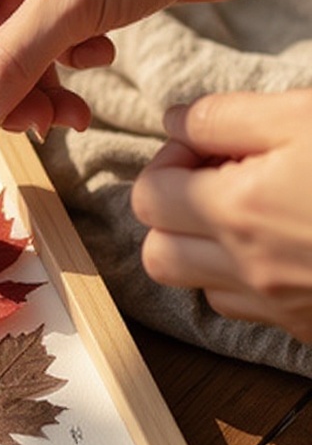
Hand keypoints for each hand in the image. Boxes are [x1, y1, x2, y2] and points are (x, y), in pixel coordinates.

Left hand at [131, 90, 311, 341]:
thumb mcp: (308, 115)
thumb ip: (228, 116)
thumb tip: (174, 121)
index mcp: (241, 209)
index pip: (148, 194)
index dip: (168, 161)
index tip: (207, 146)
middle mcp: (247, 266)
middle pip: (157, 251)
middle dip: (172, 211)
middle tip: (220, 178)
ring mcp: (277, 305)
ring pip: (195, 285)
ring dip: (204, 248)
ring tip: (250, 211)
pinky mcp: (306, 328)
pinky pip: (243, 309)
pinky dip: (242, 279)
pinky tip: (279, 247)